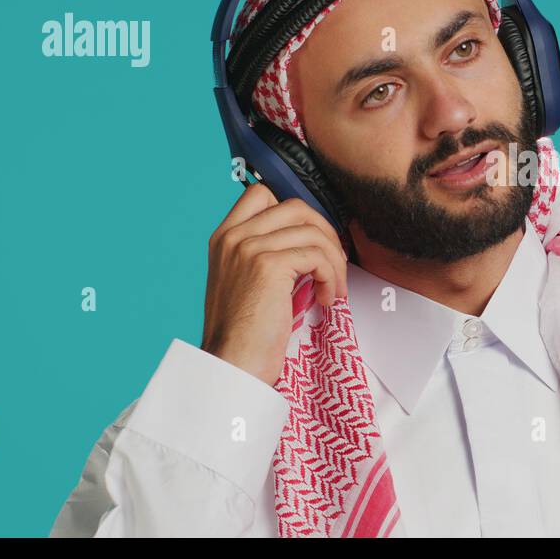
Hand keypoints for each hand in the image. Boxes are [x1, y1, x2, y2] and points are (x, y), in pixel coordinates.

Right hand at [200, 183, 348, 386]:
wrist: (233, 365)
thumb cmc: (244, 333)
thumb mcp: (244, 281)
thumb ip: (263, 253)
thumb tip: (307, 239)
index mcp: (224, 237)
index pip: (263, 193)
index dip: (298, 212)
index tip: (313, 241)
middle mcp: (233, 237)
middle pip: (295, 206)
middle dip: (325, 232)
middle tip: (333, 263)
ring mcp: (248, 248)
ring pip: (312, 231)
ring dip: (334, 260)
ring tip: (332, 287)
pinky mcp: (268, 266)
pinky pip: (317, 255)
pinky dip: (331, 276)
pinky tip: (326, 297)